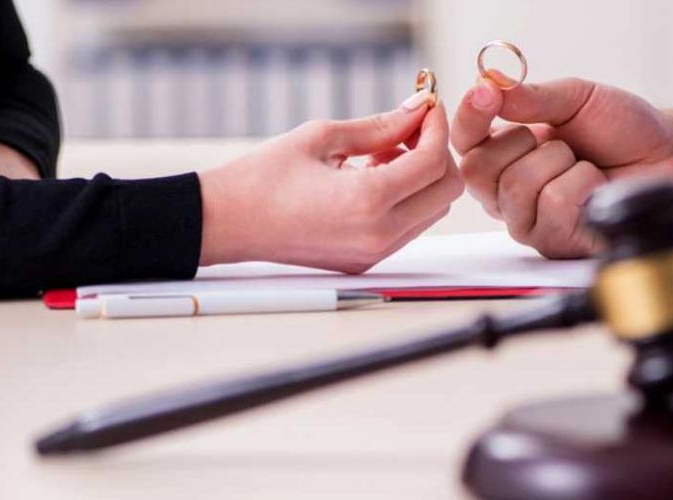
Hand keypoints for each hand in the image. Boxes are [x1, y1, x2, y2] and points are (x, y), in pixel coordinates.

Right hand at [197, 92, 462, 272]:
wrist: (228, 223)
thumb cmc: (263, 178)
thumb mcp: (324, 138)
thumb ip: (380, 126)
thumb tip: (417, 112)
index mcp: (368, 202)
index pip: (433, 163)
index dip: (436, 128)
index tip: (427, 108)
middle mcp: (378, 235)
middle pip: (444, 193)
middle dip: (436, 154)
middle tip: (407, 130)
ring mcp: (374, 253)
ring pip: (430, 211)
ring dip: (420, 178)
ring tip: (380, 154)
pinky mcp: (365, 261)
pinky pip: (408, 226)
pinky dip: (404, 198)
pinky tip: (371, 177)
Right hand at [451, 78, 672, 257]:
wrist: (670, 158)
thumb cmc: (623, 131)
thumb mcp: (575, 99)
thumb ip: (529, 96)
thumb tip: (488, 85)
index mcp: (504, 154)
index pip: (464, 140)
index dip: (469, 118)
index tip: (486, 94)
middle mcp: (506, 192)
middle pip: (477, 170)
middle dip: (523, 143)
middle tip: (560, 141)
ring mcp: (527, 221)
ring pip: (516, 188)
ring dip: (560, 165)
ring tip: (583, 165)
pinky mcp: (553, 243)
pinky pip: (552, 208)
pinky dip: (583, 186)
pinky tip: (595, 188)